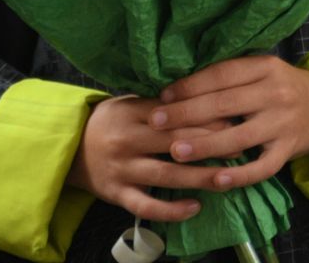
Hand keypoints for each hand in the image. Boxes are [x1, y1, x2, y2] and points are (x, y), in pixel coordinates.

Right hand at [69, 96, 232, 220]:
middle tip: (240, 147)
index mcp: (132, 113)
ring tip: (226, 178)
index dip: (206, 117)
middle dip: (210, 145)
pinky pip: (146, 206)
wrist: (68, 147)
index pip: (175, 114)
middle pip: (174, 142)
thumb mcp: (131, 103)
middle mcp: (126, 141)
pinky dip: (170, 210)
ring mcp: (121, 170)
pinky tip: (194, 207)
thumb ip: (163, 105)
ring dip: (199, 178)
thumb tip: (210, 99)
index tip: (234, 120)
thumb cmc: (110, 121)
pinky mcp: (116, 194)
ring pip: (165, 175)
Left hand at [147, 57, 308, 192]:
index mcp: (266, 67)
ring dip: (205, 146)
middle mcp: (276, 93)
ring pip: (239, 137)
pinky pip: (262, 166)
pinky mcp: (289, 149)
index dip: (190, 85)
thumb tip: (179, 85)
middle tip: (156, 122)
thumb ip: (230, 76)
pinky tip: (217, 179)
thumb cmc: (281, 88)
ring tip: (175, 152)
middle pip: (225, 104)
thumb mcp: (263, 71)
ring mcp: (283, 123)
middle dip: (186, 114)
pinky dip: (240, 175)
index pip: (223, 74)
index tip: (162, 95)